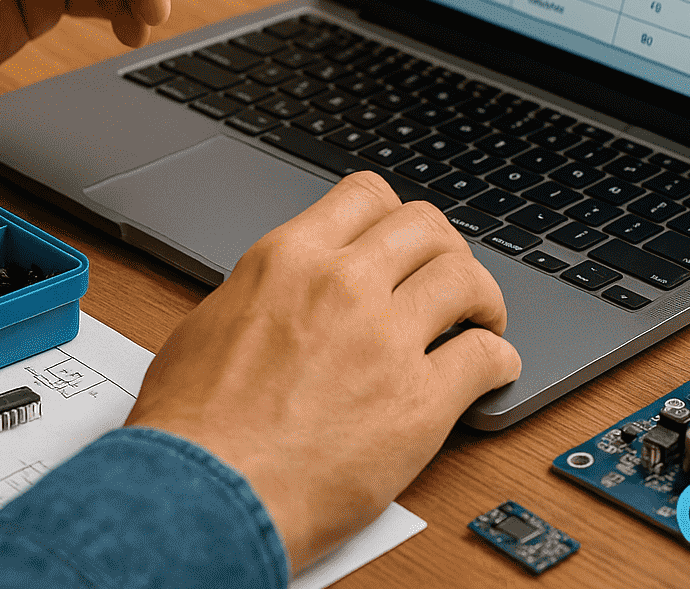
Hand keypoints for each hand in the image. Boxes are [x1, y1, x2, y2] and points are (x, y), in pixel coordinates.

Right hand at [125, 172, 521, 571]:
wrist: (202, 494)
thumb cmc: (191, 425)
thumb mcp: (211, 323)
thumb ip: (264, 294)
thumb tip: (283, 295)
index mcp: (289, 259)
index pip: (366, 194)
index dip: (394, 215)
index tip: (403, 240)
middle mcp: (343, 285)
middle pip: (426, 226)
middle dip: (445, 248)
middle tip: (448, 278)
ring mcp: (386, 340)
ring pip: (466, 278)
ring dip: (481, 297)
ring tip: (480, 320)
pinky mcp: (419, 403)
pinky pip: (485, 357)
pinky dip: (498, 360)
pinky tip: (492, 370)